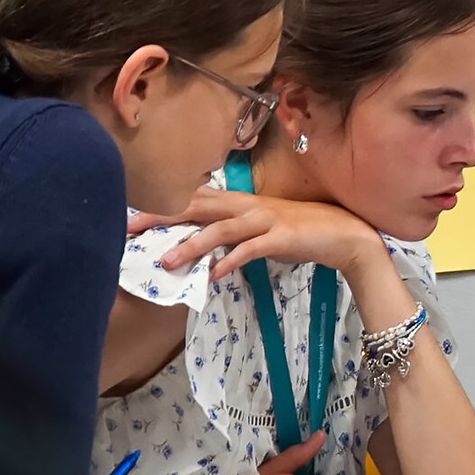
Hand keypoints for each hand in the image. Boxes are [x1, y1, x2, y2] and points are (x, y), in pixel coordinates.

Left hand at [130, 187, 385, 281]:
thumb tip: (208, 247)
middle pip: (197, 205)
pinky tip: (213, 276)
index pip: (194, 198)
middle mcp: (248, 205)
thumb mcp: (262, 228)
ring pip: (219, 229)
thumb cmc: (303, 232)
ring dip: (190, 245)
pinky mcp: (281, 237)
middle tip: (128, 228)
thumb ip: (234, 234)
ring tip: (165, 262)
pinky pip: (250, 249)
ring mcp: (265, 220)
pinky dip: (229, 262)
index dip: (161, 205)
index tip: (131, 215)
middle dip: (161, 216)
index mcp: (241, 202)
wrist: (346, 235)